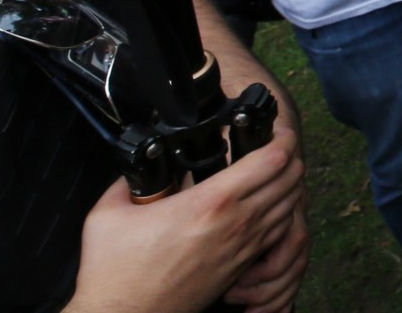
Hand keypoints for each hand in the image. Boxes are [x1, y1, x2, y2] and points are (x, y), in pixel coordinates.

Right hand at [63, 125, 302, 312]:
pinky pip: (280, 231)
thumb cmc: (117, 273)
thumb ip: (128, 180)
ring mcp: (243, 247)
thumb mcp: (109, 213)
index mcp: (210, 203)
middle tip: (275, 144)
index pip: (271, 159)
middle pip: (291, 178)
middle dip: (289, 154)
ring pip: (291, 204)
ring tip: (273, 170)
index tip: (275, 128)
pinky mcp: (242, 265)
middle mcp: (236, 223)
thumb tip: (143, 164)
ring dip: (289, 183)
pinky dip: (282, 212)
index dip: (280, 137)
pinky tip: (267, 204)